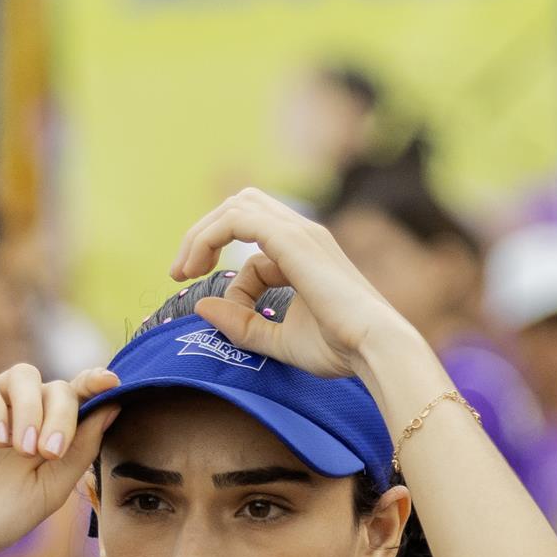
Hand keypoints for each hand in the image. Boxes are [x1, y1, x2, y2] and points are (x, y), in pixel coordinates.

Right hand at [0, 364, 116, 556]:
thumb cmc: (0, 516)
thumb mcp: (52, 487)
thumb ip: (82, 448)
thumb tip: (113, 406)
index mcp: (47, 429)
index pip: (76, 396)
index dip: (95, 383)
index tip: (110, 383)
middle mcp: (19, 410)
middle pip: (54, 386)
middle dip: (60, 416)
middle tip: (49, 454)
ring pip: (22, 376)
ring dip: (31, 410)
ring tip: (23, 450)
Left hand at [167, 187, 427, 380]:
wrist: (376, 348)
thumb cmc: (340, 349)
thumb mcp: (280, 341)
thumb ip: (242, 325)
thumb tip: (200, 306)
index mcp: (307, 252)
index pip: (254, 246)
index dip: (228, 276)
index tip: (214, 309)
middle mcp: (303, 234)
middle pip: (240, 207)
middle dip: (204, 234)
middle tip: (181, 272)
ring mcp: (299, 232)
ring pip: (236, 206)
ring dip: (201, 234)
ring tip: (183, 270)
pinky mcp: (291, 239)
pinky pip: (236, 220)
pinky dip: (208, 237)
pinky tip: (196, 267)